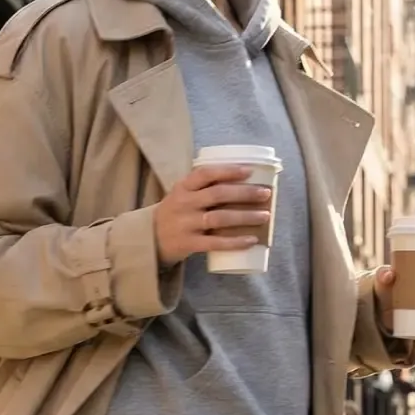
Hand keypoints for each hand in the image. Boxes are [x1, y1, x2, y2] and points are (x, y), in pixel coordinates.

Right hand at [153, 166, 271, 267]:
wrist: (148, 240)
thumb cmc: (173, 214)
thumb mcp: (181, 195)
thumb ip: (202, 187)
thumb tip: (240, 181)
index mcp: (183, 188)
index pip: (206, 174)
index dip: (228, 171)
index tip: (249, 171)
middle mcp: (184, 204)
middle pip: (218, 195)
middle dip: (245, 193)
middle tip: (265, 194)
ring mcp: (186, 225)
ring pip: (220, 218)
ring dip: (245, 217)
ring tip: (264, 216)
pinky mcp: (188, 244)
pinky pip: (215, 243)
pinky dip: (234, 242)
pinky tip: (250, 240)